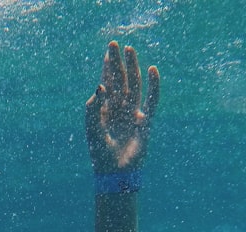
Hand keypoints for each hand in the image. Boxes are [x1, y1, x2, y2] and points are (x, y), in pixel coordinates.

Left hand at [85, 42, 159, 173]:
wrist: (115, 173)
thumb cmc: (100, 154)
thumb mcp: (92, 129)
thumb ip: (93, 109)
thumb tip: (100, 86)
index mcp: (105, 111)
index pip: (107, 85)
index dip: (107, 68)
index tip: (108, 52)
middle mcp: (119, 110)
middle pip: (120, 81)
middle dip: (119, 63)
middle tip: (116, 44)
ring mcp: (133, 115)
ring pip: (134, 86)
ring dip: (133, 68)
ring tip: (131, 51)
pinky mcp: (145, 122)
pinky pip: (151, 100)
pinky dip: (153, 86)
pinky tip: (153, 70)